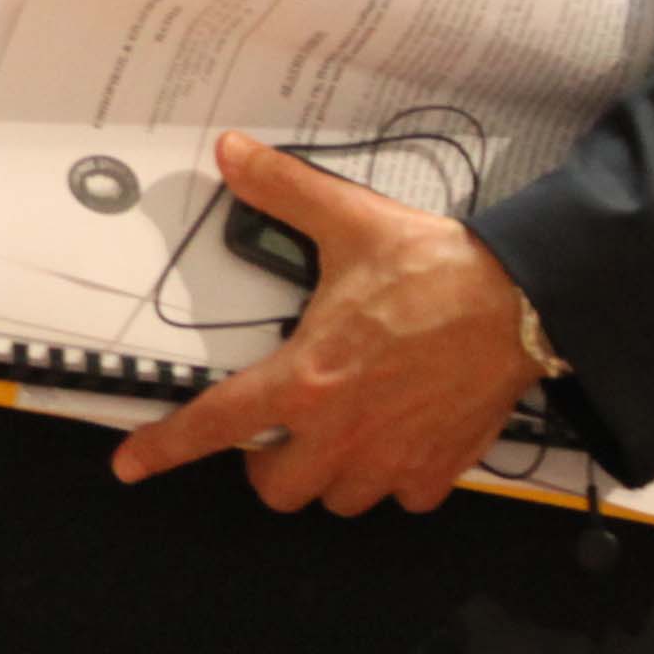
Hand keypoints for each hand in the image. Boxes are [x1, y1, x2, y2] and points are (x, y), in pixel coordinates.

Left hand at [109, 135, 544, 513]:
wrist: (523, 301)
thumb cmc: (435, 268)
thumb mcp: (348, 221)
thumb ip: (283, 190)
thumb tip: (233, 153)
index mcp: (304, 380)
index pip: (215, 425)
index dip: (165, 448)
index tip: (130, 466)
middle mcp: (340, 433)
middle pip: (276, 489)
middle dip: (269, 467)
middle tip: (282, 431)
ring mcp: (391, 459)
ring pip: (337, 500)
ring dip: (330, 476)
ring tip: (341, 434)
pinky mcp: (438, 470)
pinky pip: (401, 498)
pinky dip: (394, 479)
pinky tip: (399, 439)